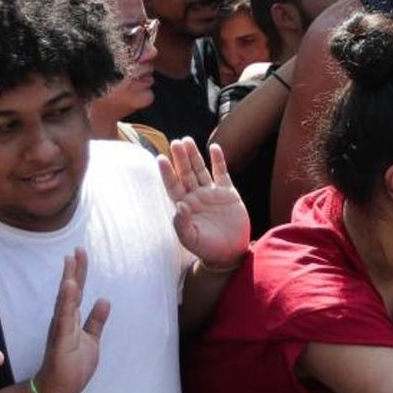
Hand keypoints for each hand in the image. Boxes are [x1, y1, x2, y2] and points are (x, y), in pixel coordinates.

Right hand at [33, 249, 109, 392]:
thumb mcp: (91, 338)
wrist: (59, 389)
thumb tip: (104, 299)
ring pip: (65, 302)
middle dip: (73, 271)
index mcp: (71, 319)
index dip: (79, 273)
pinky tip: (68, 289)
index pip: (77, 291)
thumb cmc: (73, 365)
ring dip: (69, 282)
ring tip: (71, 262)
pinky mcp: (60, 342)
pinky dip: (66, 304)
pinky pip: (64, 320)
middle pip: (70, 291)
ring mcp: (61, 330)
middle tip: (77, 250)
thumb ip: (96, 320)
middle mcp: (64, 321)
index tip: (80, 253)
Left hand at [159, 139, 249, 267]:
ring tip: (187, 140)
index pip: (173, 185)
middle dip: (181, 158)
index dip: (167, 172)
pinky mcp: (228, 193)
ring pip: (201, 170)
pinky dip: (219, 160)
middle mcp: (196, 196)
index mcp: (184, 206)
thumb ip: (182, 224)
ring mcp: (211, 193)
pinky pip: (222, 173)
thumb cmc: (207, 249)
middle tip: (176, 142)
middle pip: (186, 173)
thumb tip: (178, 206)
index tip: (161, 158)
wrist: (230, 252)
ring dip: (194, 155)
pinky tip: (214, 148)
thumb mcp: (191, 239)